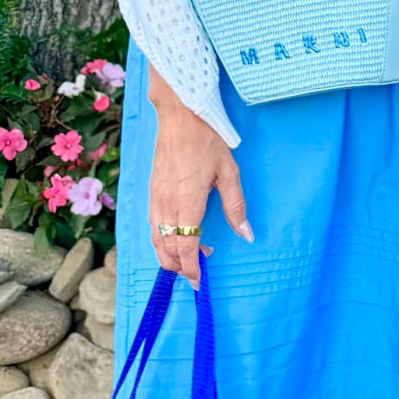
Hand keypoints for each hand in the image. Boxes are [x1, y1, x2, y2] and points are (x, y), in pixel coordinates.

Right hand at [147, 69, 251, 285]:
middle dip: (179, 267)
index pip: (185, 247)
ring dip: (168, 255)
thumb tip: (246, 234)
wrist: (180, 115)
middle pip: (166, 249)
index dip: (191, 269)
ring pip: (154, 239)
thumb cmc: (207, 141)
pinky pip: (151, 224)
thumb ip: (235, 206)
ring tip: (185, 260)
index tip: (198, 282)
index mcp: (187, 203)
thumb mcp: (229, 173)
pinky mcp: (151, 191)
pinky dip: (160, 239)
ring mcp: (155, 198)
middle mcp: (166, 204)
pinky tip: (174, 237)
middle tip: (196, 273)